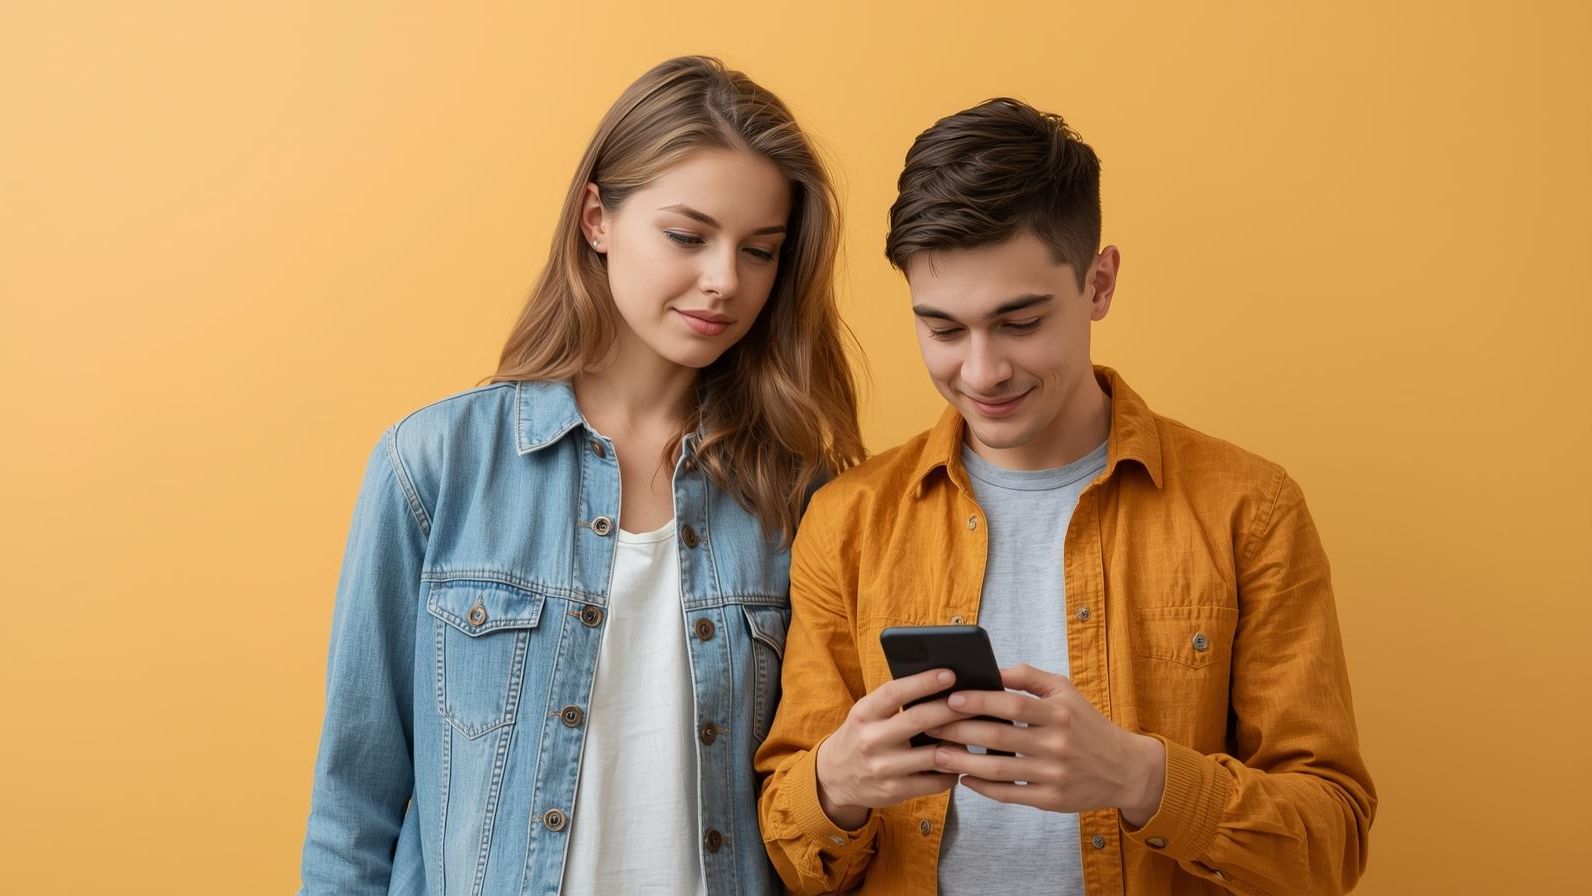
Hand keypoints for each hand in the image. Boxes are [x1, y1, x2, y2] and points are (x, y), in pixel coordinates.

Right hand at [814, 668, 970, 828]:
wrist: (835, 777)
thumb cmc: (862, 736)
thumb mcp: (867, 713)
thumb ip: (895, 701)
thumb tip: (941, 685)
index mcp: (864, 714)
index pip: (894, 692)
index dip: (923, 682)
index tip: (950, 674)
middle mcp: (871, 740)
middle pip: (919, 720)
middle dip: (951, 708)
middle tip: (976, 700)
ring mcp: (883, 768)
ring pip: (933, 754)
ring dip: (959, 743)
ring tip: (976, 732)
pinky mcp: (895, 791)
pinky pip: (935, 781)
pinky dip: (953, 771)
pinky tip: (960, 761)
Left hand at [925, 664, 1165, 824]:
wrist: (1124, 768)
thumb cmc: (1086, 724)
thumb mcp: (1065, 691)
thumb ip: (1028, 677)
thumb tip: (990, 670)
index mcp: (1059, 713)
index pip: (1012, 704)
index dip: (979, 700)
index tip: (950, 698)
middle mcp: (1057, 743)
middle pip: (999, 737)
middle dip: (959, 731)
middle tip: (930, 726)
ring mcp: (1054, 774)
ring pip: (999, 769)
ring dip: (962, 762)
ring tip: (936, 754)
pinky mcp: (1051, 800)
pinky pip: (1010, 795)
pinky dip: (983, 788)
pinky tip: (963, 778)